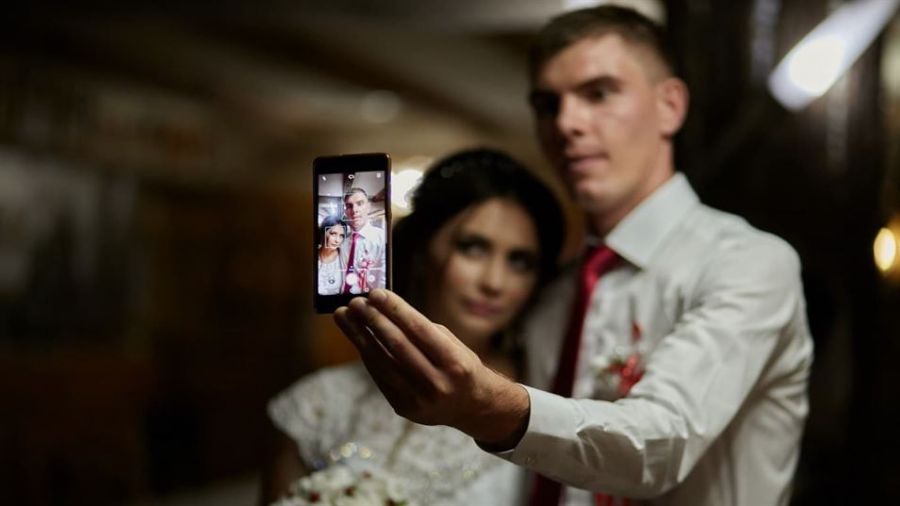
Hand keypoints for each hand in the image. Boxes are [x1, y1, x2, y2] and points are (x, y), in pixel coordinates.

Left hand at [334, 289, 529, 447]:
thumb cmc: (459, 365)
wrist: (471, 406)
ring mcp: (419, 399)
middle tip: (355, 301)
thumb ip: (422, 329)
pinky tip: (357, 337)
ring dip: (360, 336)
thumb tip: (383, 308)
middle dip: (373, 320)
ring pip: (382, 362)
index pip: (419, 330)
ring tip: (345, 316)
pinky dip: (367, 354)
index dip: (395, 309)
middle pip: (397, 345)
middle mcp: (438, 383)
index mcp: (455, 363)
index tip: (376, 292)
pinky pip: (379, 376)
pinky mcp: (404, 408)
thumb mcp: (452, 344)